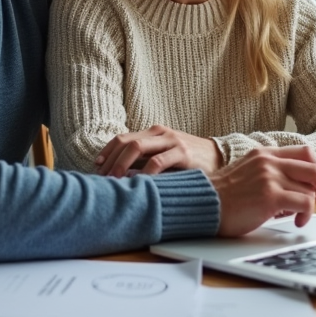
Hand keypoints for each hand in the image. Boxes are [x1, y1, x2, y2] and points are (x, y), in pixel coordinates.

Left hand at [95, 125, 223, 176]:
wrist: (219, 157)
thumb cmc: (187, 161)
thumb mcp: (164, 157)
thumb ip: (145, 161)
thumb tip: (119, 175)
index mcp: (152, 132)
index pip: (122, 138)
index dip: (107, 152)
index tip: (96, 167)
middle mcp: (160, 133)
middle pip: (126, 141)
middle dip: (111, 160)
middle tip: (102, 177)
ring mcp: (171, 141)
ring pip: (138, 147)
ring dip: (122, 164)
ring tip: (115, 180)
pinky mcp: (183, 153)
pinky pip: (158, 161)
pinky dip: (145, 172)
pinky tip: (138, 183)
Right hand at [208, 146, 315, 236]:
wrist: (203, 206)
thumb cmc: (223, 197)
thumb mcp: (249, 174)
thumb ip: (271, 174)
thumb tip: (299, 189)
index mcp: (264, 154)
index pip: (304, 152)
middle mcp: (268, 161)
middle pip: (313, 167)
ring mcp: (269, 177)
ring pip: (310, 189)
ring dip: (309, 206)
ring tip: (297, 216)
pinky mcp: (270, 196)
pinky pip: (305, 203)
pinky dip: (306, 214)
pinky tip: (296, 221)